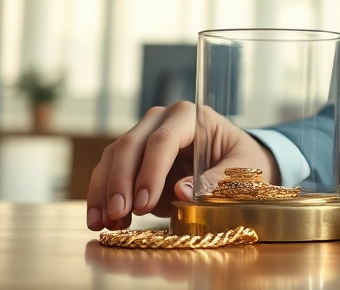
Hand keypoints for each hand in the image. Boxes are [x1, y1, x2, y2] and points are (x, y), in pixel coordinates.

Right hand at [85, 100, 280, 230]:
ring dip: (105, 192)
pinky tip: (98, 219)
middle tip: (118, 215)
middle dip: (120, 183)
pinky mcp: (131, 156)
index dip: (150, 171)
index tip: (144, 204)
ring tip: (104, 223)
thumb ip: (217, 180)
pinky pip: (108, 172)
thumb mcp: (242, 170)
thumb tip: (182, 191)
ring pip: (113, 158)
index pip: (163, 140)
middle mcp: (161, 119)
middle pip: (131, 145)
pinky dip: (101, 196)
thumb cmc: (240, 163)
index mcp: (191, 116)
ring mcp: (142, 135)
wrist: (234, 163)